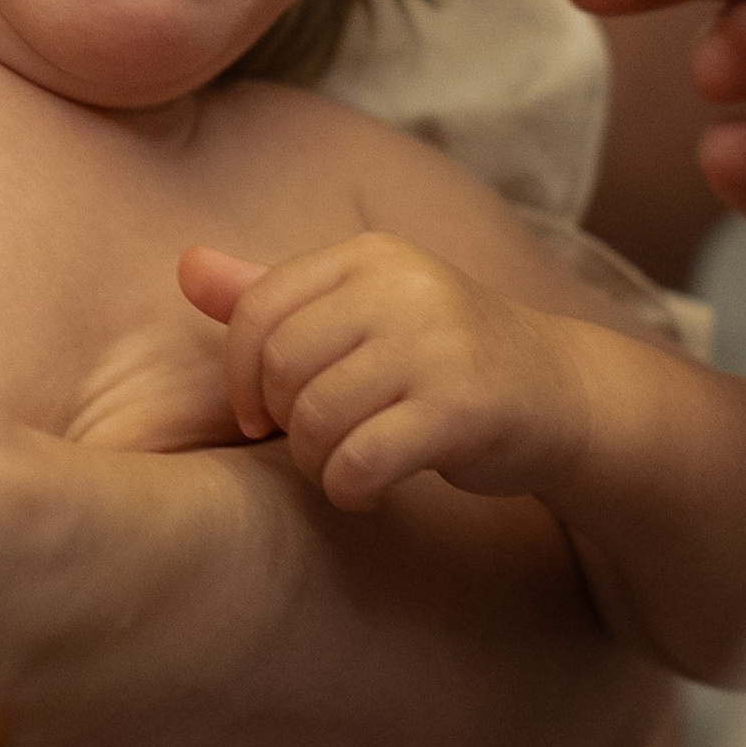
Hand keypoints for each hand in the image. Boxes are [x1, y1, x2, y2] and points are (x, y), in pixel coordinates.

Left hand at [180, 235, 589, 511]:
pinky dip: (349, 489)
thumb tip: (185, 266)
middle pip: (282, 367)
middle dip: (282, 423)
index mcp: (371, 257)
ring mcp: (438, 344)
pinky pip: (361, 460)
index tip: (260, 414)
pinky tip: (370, 489)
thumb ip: (272, 296)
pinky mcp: (463, 408)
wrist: (560, 394)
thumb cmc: (441, 357)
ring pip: (317, 418)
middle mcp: (404, 287)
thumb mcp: (361, 313)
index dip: (240, 376)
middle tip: (314, 443)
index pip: (257, 310)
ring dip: (316, 463)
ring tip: (344, 465)